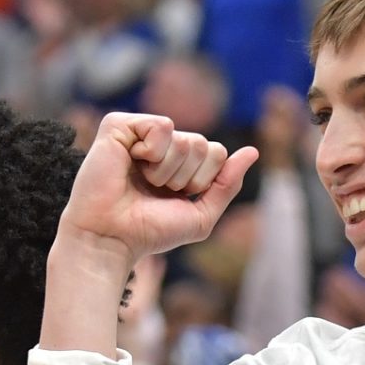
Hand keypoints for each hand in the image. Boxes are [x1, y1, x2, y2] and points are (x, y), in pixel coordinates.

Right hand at [56, 112, 256, 267]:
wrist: (111, 239)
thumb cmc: (148, 231)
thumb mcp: (201, 215)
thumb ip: (228, 184)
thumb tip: (253, 151)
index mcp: (178, 162)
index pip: (216, 152)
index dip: (203, 181)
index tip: (174, 198)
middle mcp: (159, 145)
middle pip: (202, 144)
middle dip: (185, 176)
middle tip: (154, 190)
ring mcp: (138, 133)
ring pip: (184, 138)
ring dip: (166, 170)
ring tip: (140, 181)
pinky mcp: (118, 126)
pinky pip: (161, 126)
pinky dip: (152, 152)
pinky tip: (131, 162)